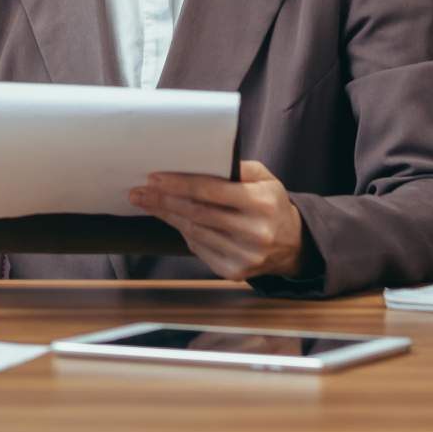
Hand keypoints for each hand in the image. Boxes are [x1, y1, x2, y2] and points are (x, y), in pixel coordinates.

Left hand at [129, 160, 305, 282]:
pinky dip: (183, 233)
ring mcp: (244, 255)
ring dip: (167, 216)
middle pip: (198, 213)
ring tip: (148, 203)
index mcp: (261, 202)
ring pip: (194, 232)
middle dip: (164, 201)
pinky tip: (173, 220)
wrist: (293, 243)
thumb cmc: (271, 203)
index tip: (154, 178)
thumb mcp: (264, 178)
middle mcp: (254, 232)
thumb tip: (199, 160)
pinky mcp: (234, 272)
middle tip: (139, 192)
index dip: (179, 185)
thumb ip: (236, 168)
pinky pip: (199, 249)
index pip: (212, 192)